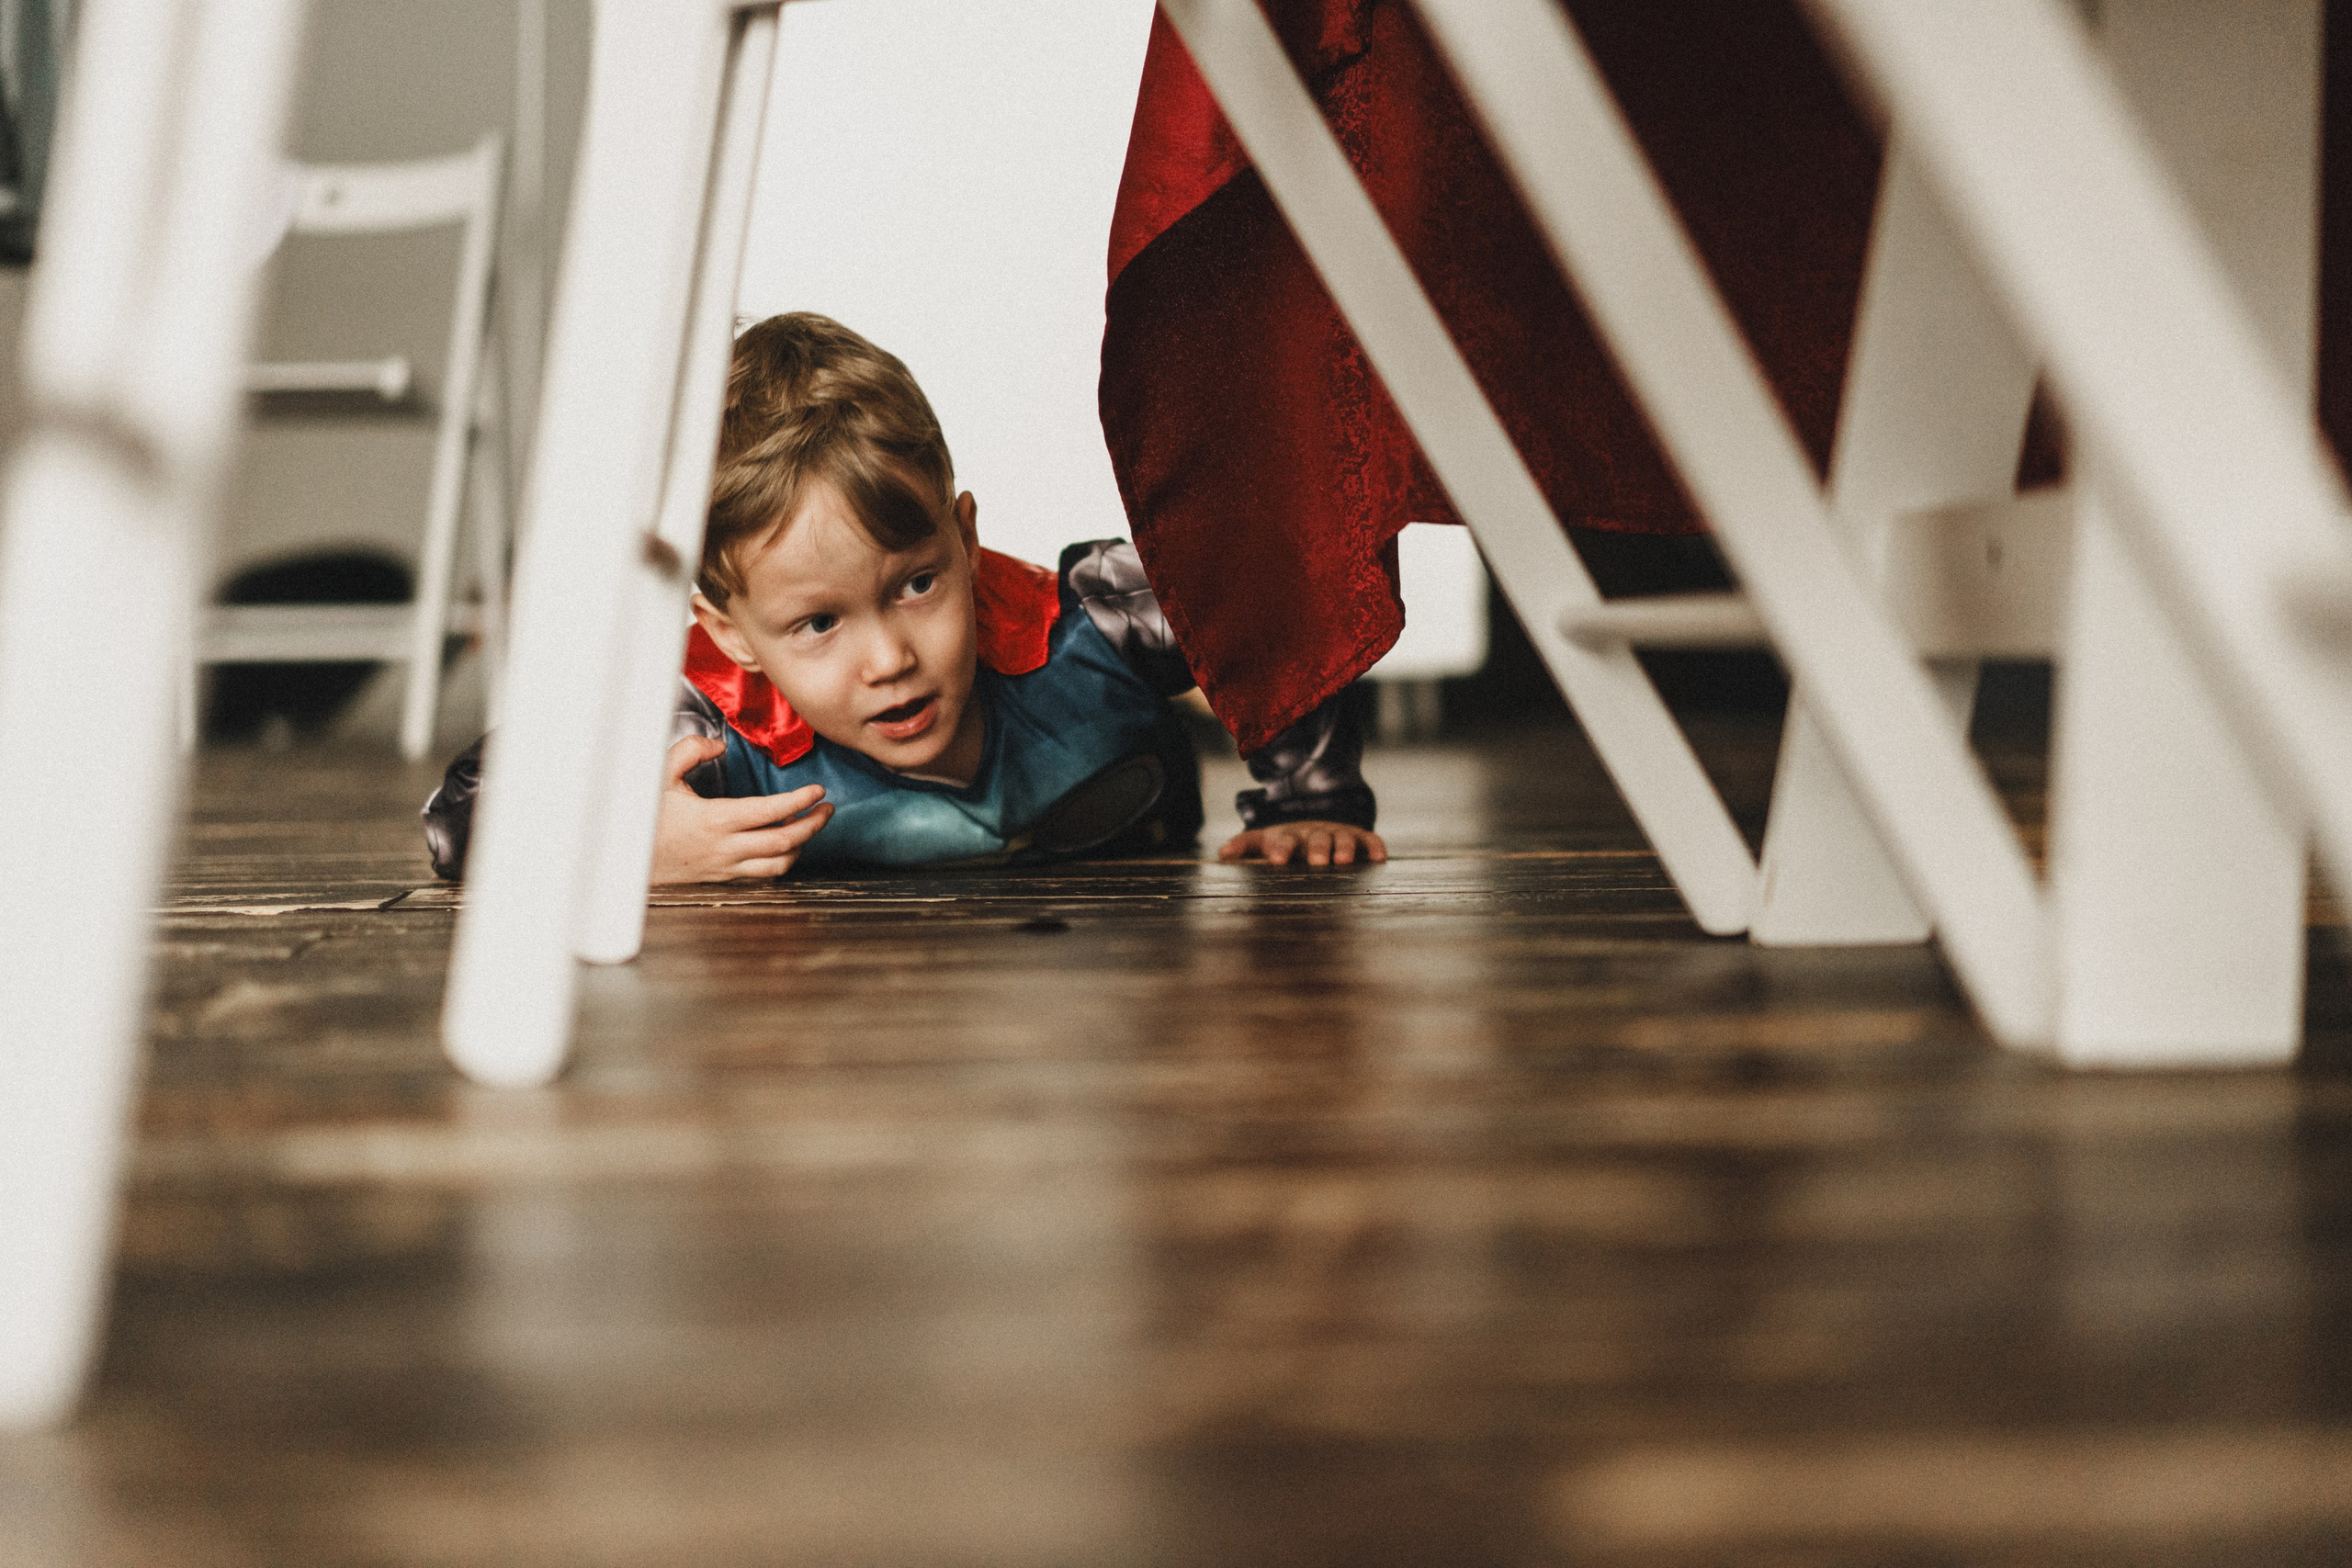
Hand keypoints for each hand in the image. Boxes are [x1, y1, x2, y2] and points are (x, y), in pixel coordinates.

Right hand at [649, 735, 831, 883]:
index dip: (799, 801)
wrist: (625, 860)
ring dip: (801, 845)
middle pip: (784, 841)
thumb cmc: (643, 816)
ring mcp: (726, 865)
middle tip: (826, 809)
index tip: (817, 791)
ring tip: (809, 826)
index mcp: (715, 820)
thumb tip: (719, 743)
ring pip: (778, 864)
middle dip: (813, 824)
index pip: (769, 812)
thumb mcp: (661, 774)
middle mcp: (725, 847)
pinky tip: (785, 845)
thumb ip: (691, 750)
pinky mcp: (723, 877)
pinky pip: (762, 875)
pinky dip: (781, 861)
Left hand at [1217, 819, 1387, 867]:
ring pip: (1343, 838)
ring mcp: (1338, 833)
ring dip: (1345, 848)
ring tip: (1345, 860)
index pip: (1285, 841)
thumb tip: (1222, 854)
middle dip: (1318, 849)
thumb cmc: (1288, 840)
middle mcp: (1315, 833)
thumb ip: (1245, 845)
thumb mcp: (1266, 839)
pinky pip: (1369, 839)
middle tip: (1318, 862)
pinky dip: (1375, 847)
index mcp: (1292, 836)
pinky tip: (1379, 858)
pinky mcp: (1358, 835)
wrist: (1317, 820)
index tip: (1277, 860)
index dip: (1281, 849)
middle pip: (1317, 839)